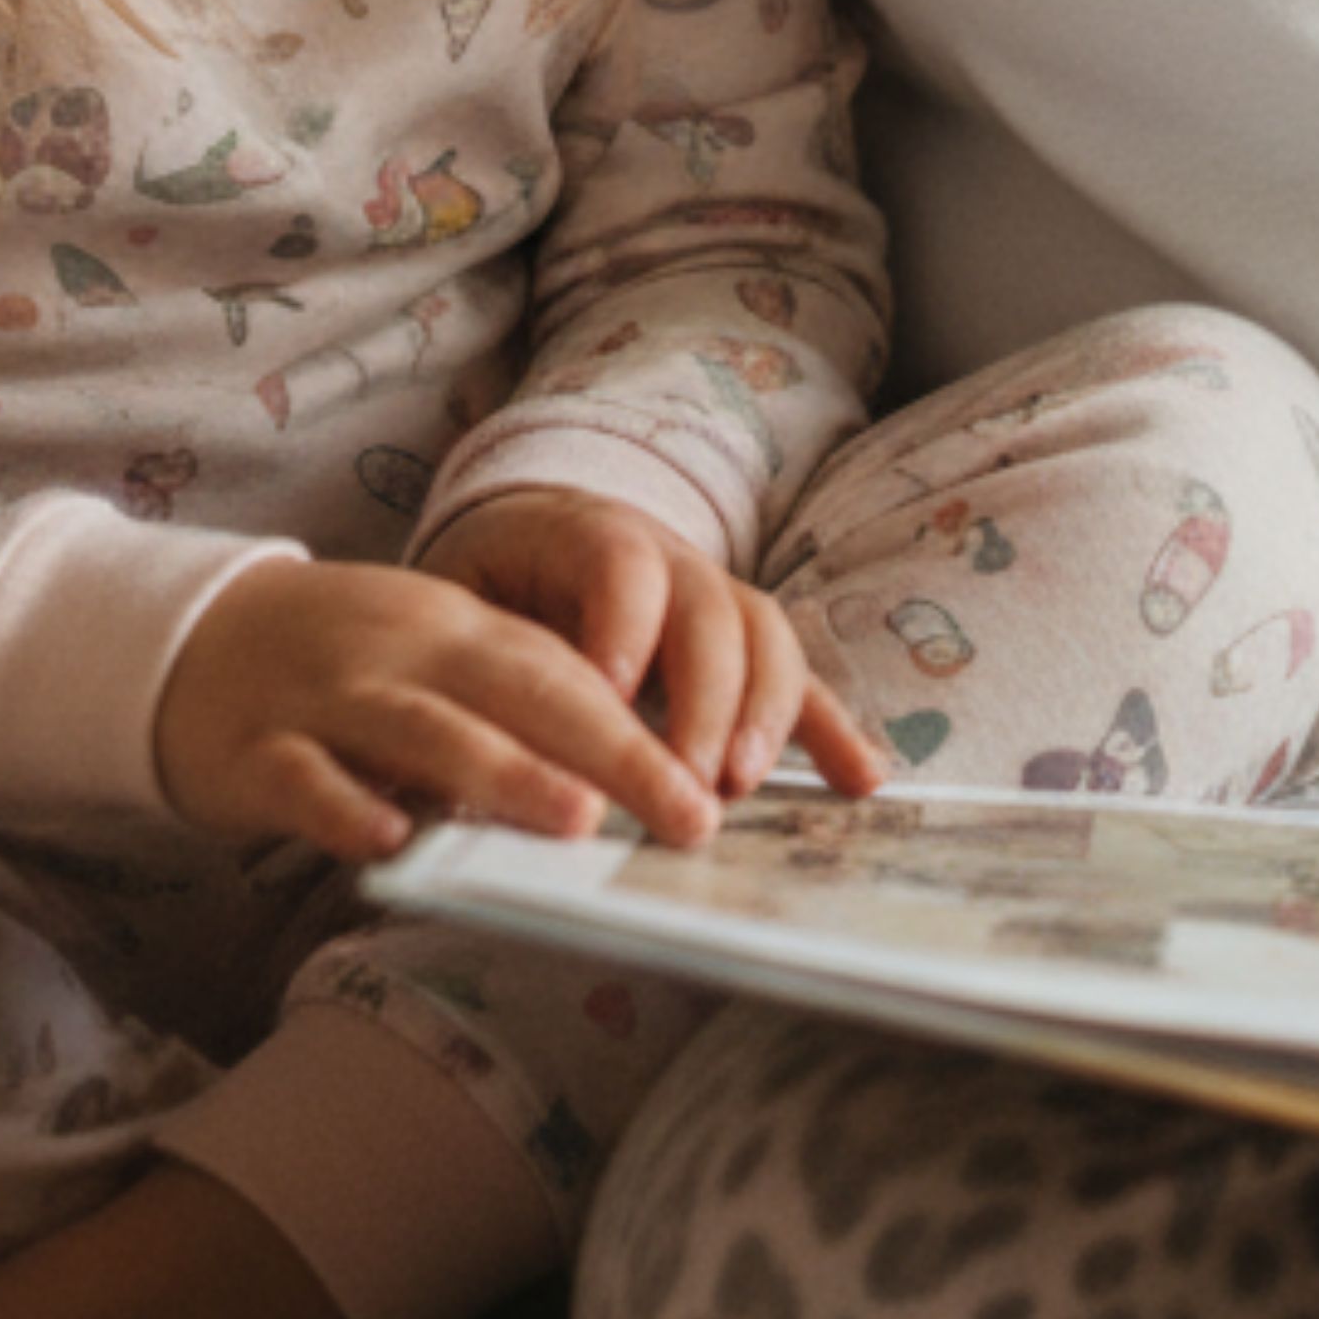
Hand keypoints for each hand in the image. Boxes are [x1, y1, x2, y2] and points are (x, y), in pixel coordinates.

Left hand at [424, 490, 891, 806]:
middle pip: (708, 610)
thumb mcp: (459, 599)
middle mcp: (668, 559)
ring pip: (764, 637)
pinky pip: (799, 681)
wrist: (528, 537)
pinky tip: (859, 778)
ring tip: (740, 784)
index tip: (611, 699)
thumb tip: (467, 746)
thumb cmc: (486, 584)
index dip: (623, 626)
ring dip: (765, 712)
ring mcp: (717, 599)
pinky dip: (831, 728)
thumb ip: (471, 653)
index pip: (619, 564)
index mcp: (587, 534)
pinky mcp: (746, 648)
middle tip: (685, 779)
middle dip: (705, 698)